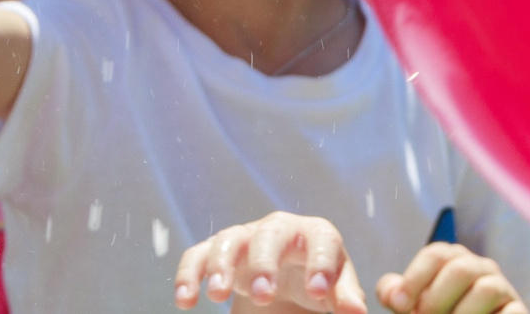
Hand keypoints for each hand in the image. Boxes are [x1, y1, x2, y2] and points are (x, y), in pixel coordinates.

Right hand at [175, 213, 367, 310]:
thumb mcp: (335, 290)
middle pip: (271, 234)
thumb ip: (343, 296)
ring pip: (229, 239)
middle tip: (264, 295)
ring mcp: (245, 237)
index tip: (319, 292)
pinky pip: (198, 254)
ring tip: (218, 295)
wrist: (286, 280)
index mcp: (315, 234)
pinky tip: (185, 301)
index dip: (321, 263)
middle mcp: (279, 228)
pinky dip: (189, 274)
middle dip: (265, 263)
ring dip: (221, 265)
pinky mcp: (217, 250)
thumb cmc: (316, 282)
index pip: (321, 240)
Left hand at [376, 244, 523, 313]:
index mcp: (453, 258)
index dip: (413, 280)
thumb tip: (392, 294)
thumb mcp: (415, 304)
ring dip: (461, 313)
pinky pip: (510, 312)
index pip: (435, 255)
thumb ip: (397, 293)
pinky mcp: (518, 309)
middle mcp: (480, 267)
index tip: (398, 306)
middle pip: (460, 269)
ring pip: (486, 289)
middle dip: (436, 299)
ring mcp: (502, 287)